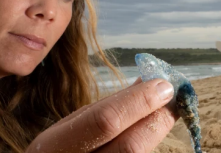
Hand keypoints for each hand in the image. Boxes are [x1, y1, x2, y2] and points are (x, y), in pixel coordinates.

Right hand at [26, 78, 176, 152]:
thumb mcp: (71, 124)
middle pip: (131, 147)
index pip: (105, 121)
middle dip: (156, 119)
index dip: (137, 102)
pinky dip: (146, 142)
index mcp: (56, 145)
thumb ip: (106, 106)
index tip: (162, 85)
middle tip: (172, 100)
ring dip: (155, 132)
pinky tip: (149, 130)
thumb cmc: (59, 148)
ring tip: (163, 112)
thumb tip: (145, 82)